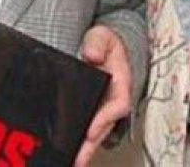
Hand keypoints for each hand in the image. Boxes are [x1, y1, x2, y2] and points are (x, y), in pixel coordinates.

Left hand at [74, 25, 131, 166]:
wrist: (101, 44)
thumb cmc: (105, 43)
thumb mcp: (102, 35)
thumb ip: (97, 42)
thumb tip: (92, 54)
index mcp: (120, 82)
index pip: (118, 104)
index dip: (106, 118)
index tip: (92, 129)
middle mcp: (113, 99)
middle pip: (106, 125)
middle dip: (93, 143)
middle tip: (80, 157)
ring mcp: (103, 106)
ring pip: (97, 131)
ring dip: (86, 147)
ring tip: (73, 161)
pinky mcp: (92, 110)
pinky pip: (87, 126)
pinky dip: (80, 139)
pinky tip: (68, 150)